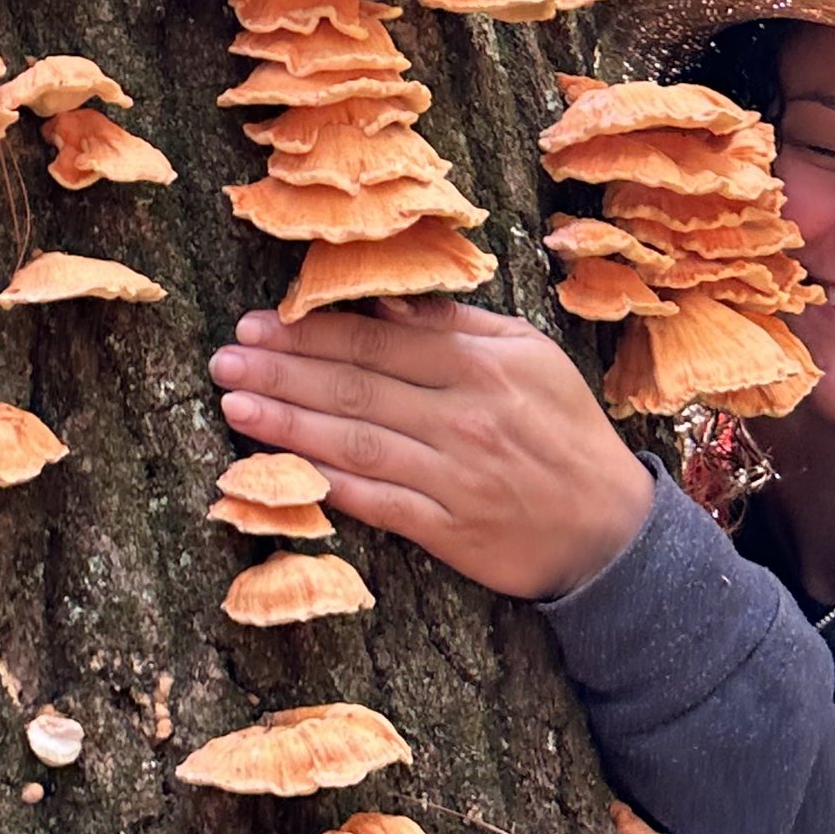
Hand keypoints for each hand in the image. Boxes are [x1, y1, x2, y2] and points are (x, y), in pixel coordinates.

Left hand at [209, 300, 655, 601]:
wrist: (611, 532)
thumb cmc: (566, 429)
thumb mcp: (528, 354)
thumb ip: (455, 324)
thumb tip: (387, 301)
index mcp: (477, 367)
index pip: (376, 342)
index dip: (310, 333)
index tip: (256, 323)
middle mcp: (459, 419)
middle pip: (354, 389)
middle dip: (281, 373)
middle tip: (223, 360)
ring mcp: (452, 478)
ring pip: (354, 444)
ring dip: (287, 424)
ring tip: (233, 406)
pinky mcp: (448, 532)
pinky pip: (376, 505)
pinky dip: (326, 486)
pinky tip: (280, 471)